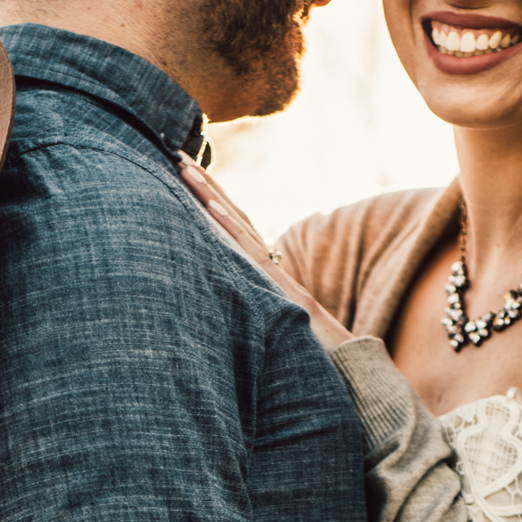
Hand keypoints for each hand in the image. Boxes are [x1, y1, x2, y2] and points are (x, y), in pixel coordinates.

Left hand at [176, 158, 352, 352]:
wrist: (347, 366)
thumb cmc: (312, 358)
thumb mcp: (274, 334)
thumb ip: (257, 318)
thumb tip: (231, 321)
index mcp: (265, 276)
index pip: (235, 231)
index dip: (213, 203)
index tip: (188, 177)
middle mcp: (268, 267)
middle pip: (233, 217)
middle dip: (205, 185)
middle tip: (174, 154)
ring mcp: (273, 273)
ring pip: (238, 225)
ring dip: (209, 194)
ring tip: (183, 167)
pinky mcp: (277, 286)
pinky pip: (249, 252)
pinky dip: (230, 228)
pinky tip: (209, 206)